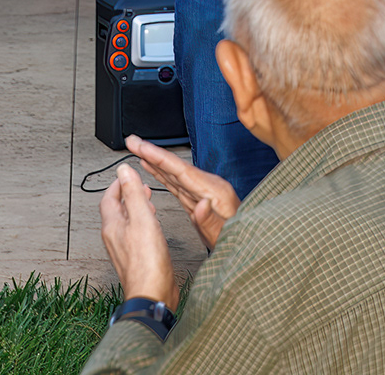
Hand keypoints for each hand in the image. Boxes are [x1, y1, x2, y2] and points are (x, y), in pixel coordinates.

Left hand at [98, 165, 177, 308]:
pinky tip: (153, 228)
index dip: (118, 184)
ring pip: (125, 223)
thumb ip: (133, 194)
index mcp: (113, 226)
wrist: (151, 295)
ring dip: (135, 210)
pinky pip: (134, 236)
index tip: (128, 175)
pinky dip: (142, 224)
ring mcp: (123, 250)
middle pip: (116, 210)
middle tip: (140, 187)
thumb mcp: (142, 219)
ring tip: (148, 203)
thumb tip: (123, 171)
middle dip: (128, 196)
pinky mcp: (134, 259)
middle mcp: (114, 238)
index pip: (109, 198)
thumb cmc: (147, 263)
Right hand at [127, 134, 237, 250]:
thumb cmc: (240, 241)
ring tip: (138, 150)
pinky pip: (177, 183)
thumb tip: (201, 205)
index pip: (182, 171)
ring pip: (174, 173)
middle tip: (133, 141)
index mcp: (215, 192)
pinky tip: (153, 169)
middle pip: (176, 167)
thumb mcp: (226, 235)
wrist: (251, 244)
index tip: (143, 148)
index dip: (160, 158)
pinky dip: (163, 174)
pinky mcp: (199, 199)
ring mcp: (204, 192)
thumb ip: (212, 221)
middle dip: (153, 153)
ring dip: (155, 161)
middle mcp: (209, 187)